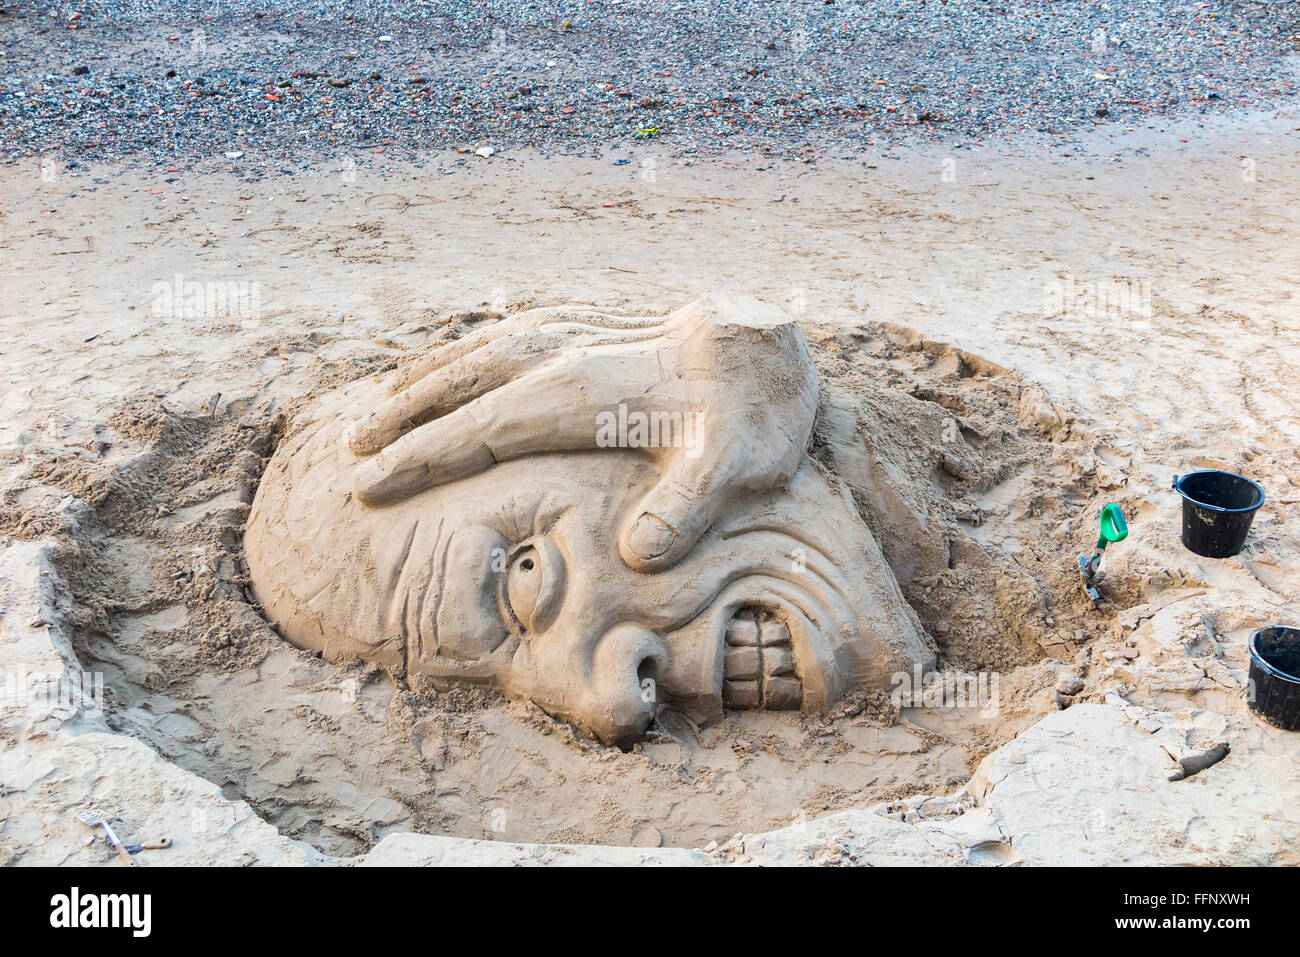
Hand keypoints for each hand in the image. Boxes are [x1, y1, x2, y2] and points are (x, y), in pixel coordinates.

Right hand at [343, 294, 818, 570]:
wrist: (774, 335)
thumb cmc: (756, 409)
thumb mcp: (736, 467)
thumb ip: (685, 509)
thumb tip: (637, 554)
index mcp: (582, 394)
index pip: (479, 430)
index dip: (421, 458)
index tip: (367, 482)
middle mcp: (564, 355)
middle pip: (461, 387)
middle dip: (403, 420)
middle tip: (349, 451)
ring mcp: (574, 331)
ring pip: (476, 352)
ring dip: (425, 381)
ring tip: (378, 407)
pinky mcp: (590, 322)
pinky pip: (507, 333)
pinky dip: (466, 351)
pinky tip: (456, 364)